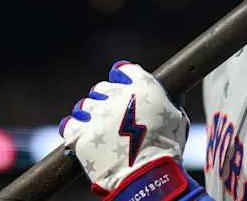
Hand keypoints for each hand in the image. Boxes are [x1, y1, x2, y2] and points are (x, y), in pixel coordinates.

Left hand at [59, 60, 195, 199]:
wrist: (148, 178)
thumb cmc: (166, 150)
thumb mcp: (177, 119)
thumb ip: (170, 103)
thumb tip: (174, 96)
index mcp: (141, 85)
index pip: (122, 70)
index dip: (120, 79)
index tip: (121, 88)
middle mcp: (116, 94)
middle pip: (101, 88)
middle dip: (105, 100)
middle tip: (113, 117)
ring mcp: (96, 114)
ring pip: (84, 106)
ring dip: (89, 115)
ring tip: (98, 129)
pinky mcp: (80, 134)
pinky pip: (69, 124)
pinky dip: (74, 129)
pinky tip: (81, 135)